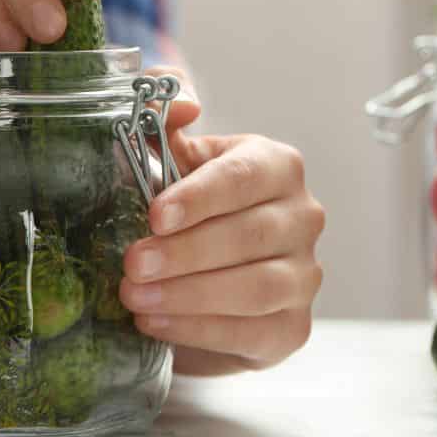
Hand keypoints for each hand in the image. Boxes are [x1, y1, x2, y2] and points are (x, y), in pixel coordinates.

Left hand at [119, 67, 324, 374]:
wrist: (207, 271)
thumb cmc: (189, 204)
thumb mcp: (174, 156)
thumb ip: (168, 117)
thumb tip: (183, 104)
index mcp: (276, 166)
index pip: (244, 177)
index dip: (199, 197)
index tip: (155, 215)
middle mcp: (302, 217)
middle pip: (248, 236)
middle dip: (184, 253)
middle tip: (132, 264)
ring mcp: (304, 275)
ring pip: (254, 288)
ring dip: (188, 296)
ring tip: (135, 296)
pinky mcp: (292, 327)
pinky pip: (251, 332)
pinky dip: (198, 330)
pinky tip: (155, 324)